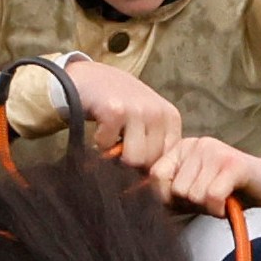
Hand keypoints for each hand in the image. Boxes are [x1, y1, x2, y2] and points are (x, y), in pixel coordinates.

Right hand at [59, 59, 180, 163]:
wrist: (90, 77)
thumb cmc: (120, 103)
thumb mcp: (147, 119)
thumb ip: (156, 144)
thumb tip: (154, 183)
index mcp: (170, 117)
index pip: (169, 159)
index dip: (150, 167)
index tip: (136, 160)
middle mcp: (158, 112)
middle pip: (150, 162)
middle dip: (131, 160)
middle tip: (120, 144)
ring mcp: (137, 110)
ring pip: (133, 159)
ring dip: (116, 153)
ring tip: (112, 136)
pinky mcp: (115, 111)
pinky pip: (108, 146)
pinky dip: (100, 141)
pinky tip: (101, 126)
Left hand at [144, 136, 260, 216]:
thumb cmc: (228, 191)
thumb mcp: (192, 192)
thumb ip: (168, 195)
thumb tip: (135, 202)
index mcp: (181, 148)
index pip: (155, 176)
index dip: (167, 198)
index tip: (187, 200)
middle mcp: (196, 144)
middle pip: (176, 190)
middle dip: (193, 204)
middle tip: (211, 199)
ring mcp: (215, 151)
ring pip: (193, 195)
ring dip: (208, 207)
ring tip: (221, 198)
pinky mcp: (233, 164)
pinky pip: (212, 197)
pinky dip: (219, 208)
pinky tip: (228, 202)